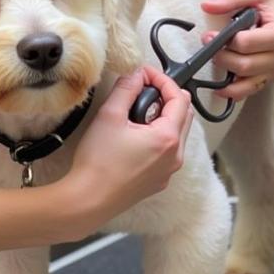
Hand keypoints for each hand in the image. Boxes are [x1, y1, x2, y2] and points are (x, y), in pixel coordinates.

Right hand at [67, 66, 192, 233]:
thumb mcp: (110, 115)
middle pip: (184, 115)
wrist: (89, 200)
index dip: (162, 79)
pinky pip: (168, 152)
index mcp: (167, 138)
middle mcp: (175, 156)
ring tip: (138, 111)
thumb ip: (126, 89)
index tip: (144, 73)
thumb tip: (136, 75)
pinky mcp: (158, 181)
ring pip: (177, 134)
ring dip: (163, 116)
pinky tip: (136, 136)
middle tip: (143, 88)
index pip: (178, 98)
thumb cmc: (98, 162)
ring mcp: (168, 171)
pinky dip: (159, 136)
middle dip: (166, 96)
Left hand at [200, 0, 273, 100]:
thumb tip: (207, 6)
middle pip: (244, 65)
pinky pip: (250, 91)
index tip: (208, 34)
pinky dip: (233, 92)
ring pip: (245, 82)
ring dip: (225, 72)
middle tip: (207, 44)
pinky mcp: (271, 77)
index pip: (246, 44)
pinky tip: (218, 88)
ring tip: (213, 58)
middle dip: (221, 56)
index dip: (223, 40)